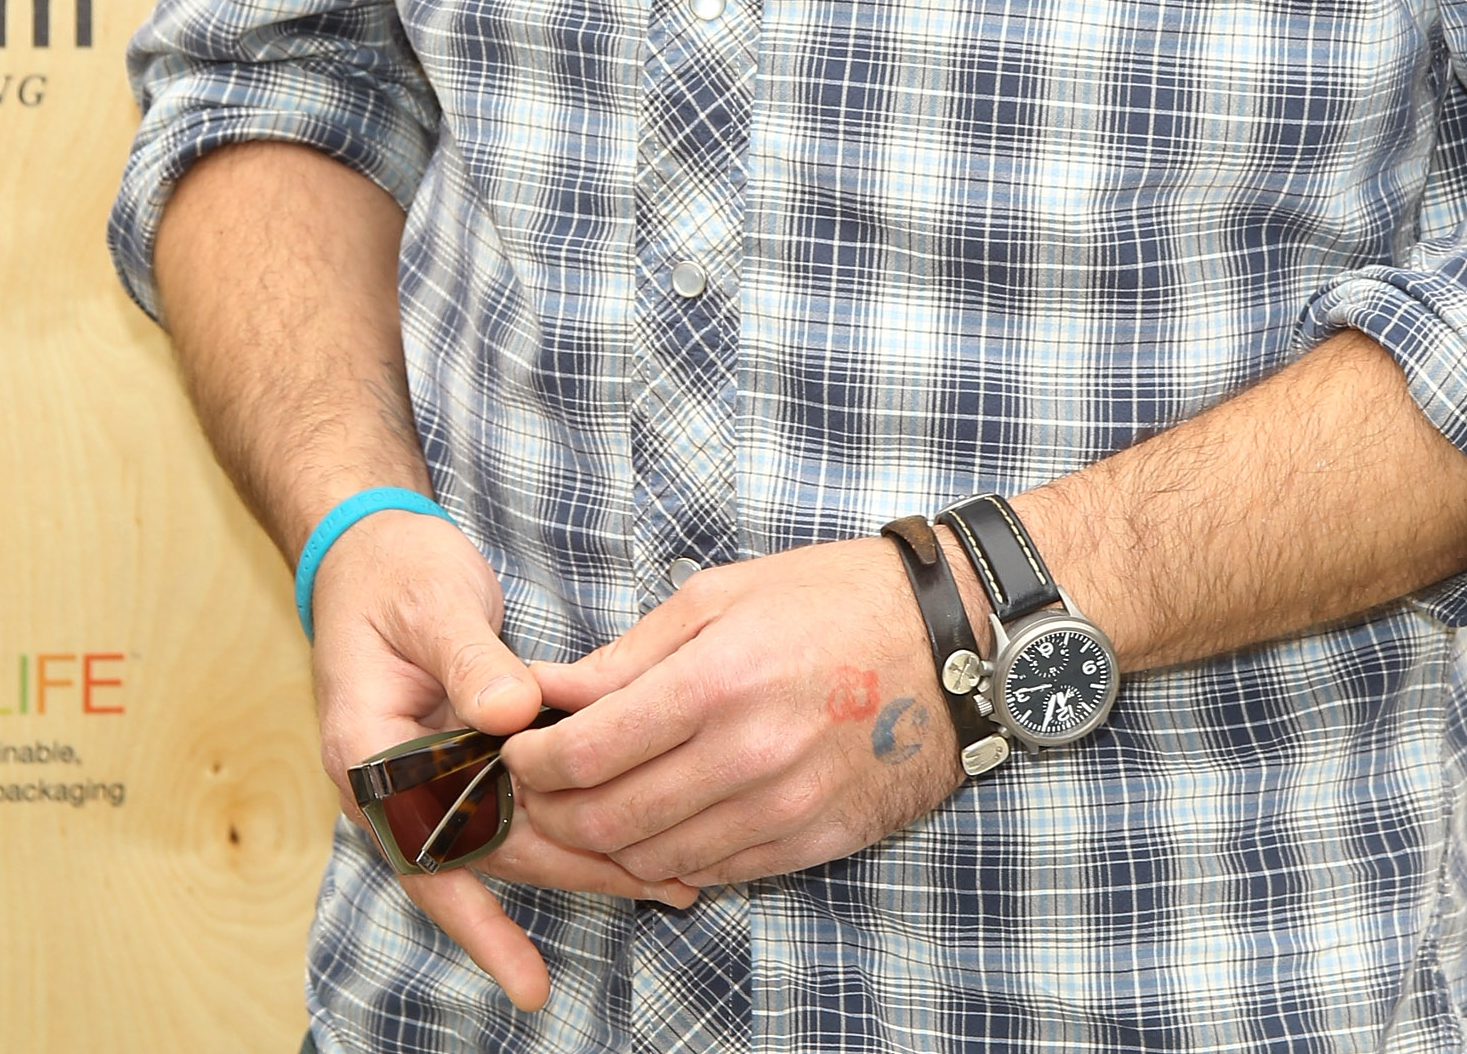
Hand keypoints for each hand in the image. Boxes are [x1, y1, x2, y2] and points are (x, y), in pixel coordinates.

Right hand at [309, 509, 695, 1011]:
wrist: (371, 552)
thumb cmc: (393, 574)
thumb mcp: (431, 605)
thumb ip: (469, 658)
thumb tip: (512, 714)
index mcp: (372, 754)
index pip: (430, 852)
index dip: (479, 917)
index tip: (525, 973)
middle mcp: (400, 783)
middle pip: (487, 854)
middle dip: (572, 878)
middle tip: (659, 891)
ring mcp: (434, 773)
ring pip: (512, 837)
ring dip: (584, 859)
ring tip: (668, 882)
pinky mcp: (466, 755)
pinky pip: (517, 804)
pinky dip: (572, 820)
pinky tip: (628, 838)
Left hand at [495, 536, 962, 889]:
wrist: (952, 642)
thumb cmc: (832, 598)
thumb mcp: (724, 593)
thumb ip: (631, 652)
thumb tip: (547, 688)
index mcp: (718, 679)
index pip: (590, 752)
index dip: (534, 762)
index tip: (515, 752)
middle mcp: (748, 754)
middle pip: (612, 819)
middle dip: (555, 813)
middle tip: (536, 793)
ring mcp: (784, 808)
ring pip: (658, 859)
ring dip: (606, 845)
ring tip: (588, 812)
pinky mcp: (814, 843)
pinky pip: (718, 873)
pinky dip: (673, 861)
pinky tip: (660, 829)